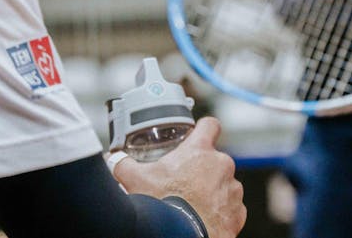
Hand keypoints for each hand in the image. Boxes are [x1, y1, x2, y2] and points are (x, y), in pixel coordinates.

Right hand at [113, 117, 245, 237]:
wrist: (181, 236)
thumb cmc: (164, 206)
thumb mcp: (136, 180)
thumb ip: (123, 164)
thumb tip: (113, 160)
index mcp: (200, 151)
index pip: (210, 125)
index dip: (203, 130)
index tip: (198, 136)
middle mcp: (222, 166)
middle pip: (215, 159)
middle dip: (202, 169)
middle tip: (184, 182)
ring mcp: (233, 189)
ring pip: (225, 184)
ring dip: (213, 190)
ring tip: (193, 203)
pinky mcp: (238, 212)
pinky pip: (231, 207)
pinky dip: (220, 211)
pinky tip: (204, 217)